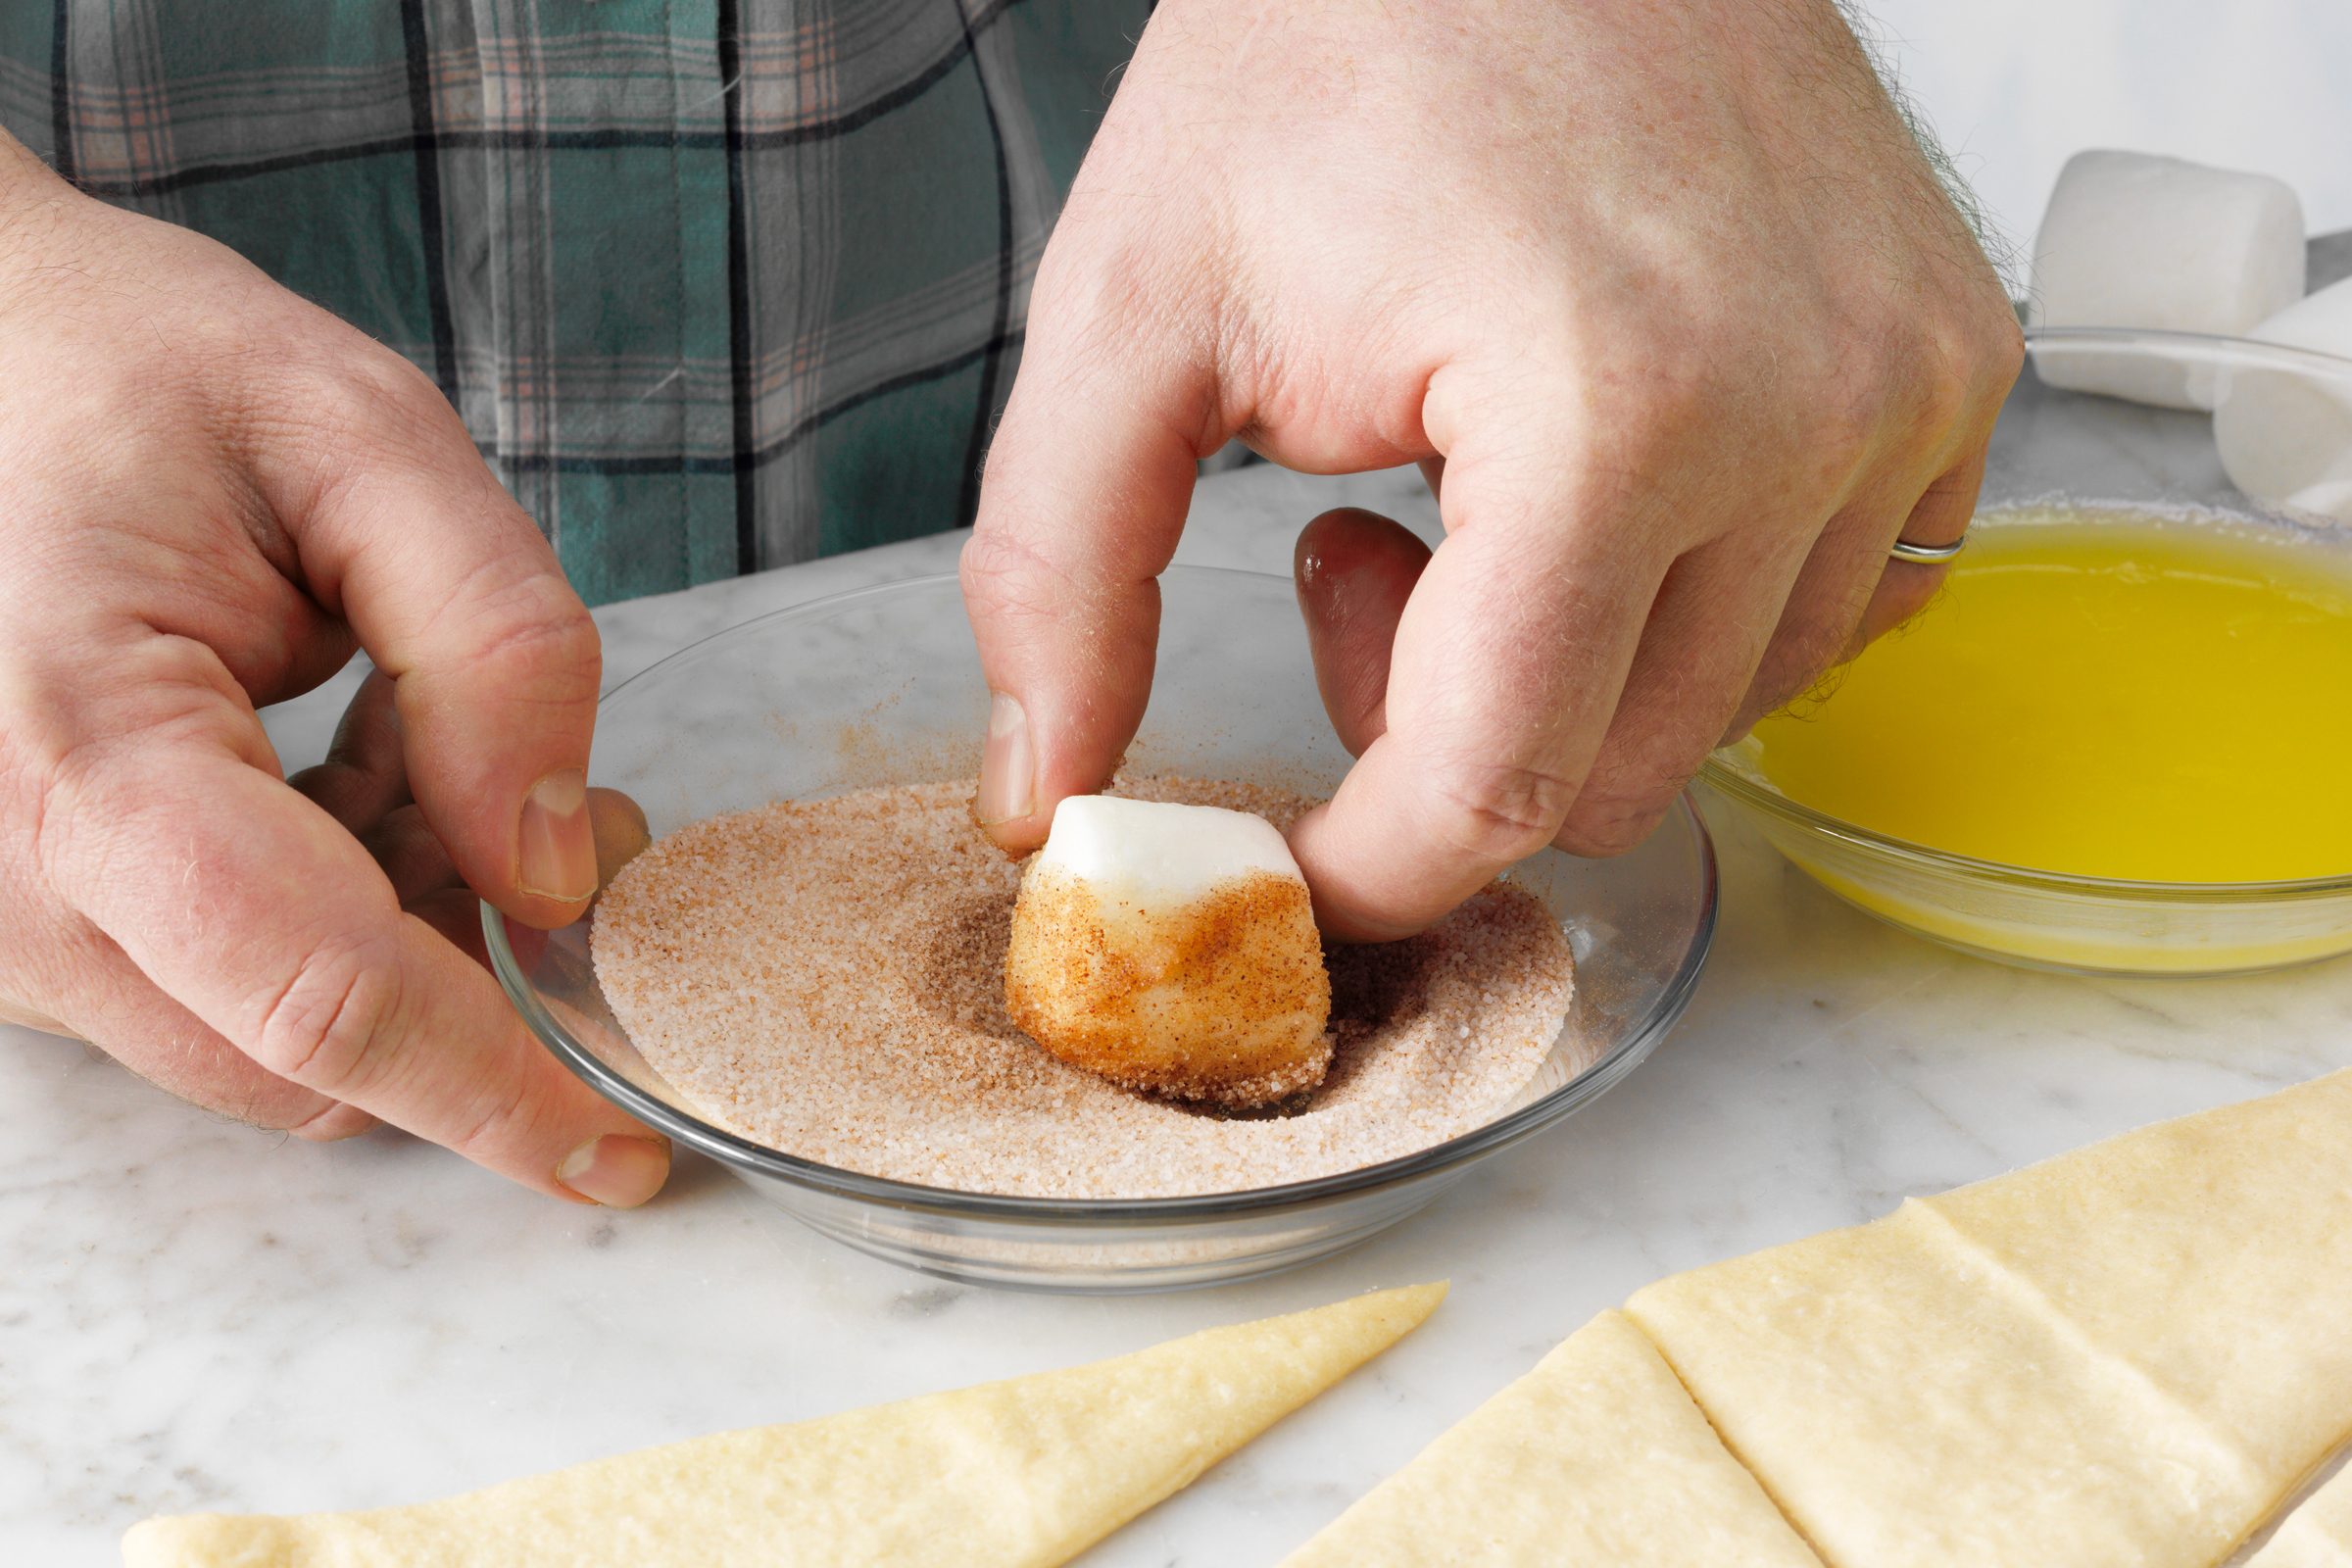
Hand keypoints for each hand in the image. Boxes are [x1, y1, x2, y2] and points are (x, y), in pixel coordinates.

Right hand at [0, 136, 667, 1205]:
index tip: (624, 1155)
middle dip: (475, 976)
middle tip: (543, 805)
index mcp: (86, 753)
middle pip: (309, 1053)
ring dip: (404, 937)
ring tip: (416, 745)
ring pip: (272, 1041)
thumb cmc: (143, 375)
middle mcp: (6, 883)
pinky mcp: (15, 929)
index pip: (325, 999)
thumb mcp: (364, 439)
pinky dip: (332, 918)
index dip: (497, 1089)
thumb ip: (496, 647)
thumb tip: (558, 873)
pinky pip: (217, 994)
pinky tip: (344, 773)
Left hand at [962, 0, 2021, 937]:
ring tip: (1460, 484)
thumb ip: (1061, 572)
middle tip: (1349, 556)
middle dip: (1442, 736)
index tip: (1290, 859)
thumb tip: (1042, 790)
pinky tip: (1590, 472)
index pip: (1491, 785)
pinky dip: (1693, 607)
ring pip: (1720, 712)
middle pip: (1607, 777)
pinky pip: (1828, 614)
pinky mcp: (1952, 368)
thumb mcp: (1133, 303)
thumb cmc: (1335, 35)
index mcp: (1605, 412)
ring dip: (1565, 664)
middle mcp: (1804, 419)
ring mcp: (1902, 394)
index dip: (1364, 868)